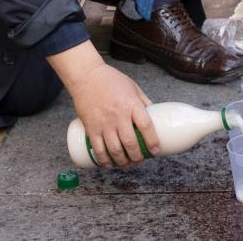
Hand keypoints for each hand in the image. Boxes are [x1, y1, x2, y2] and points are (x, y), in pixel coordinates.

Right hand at [46, 42, 159, 167]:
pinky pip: (98, 148)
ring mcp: (104, 123)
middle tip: (140, 160)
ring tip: (127, 165)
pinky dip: (104, 160)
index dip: (152, 141)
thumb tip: (154, 115)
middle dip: (137, 156)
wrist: (87, 77)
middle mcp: (119, 115)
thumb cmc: (111, 80)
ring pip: (114, 149)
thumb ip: (143, 102)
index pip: (146, 126)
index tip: (156, 150)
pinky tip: (109, 164)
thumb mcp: (133, 87)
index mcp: (132, 104)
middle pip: (130, 142)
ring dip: (122, 161)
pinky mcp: (91, 128)